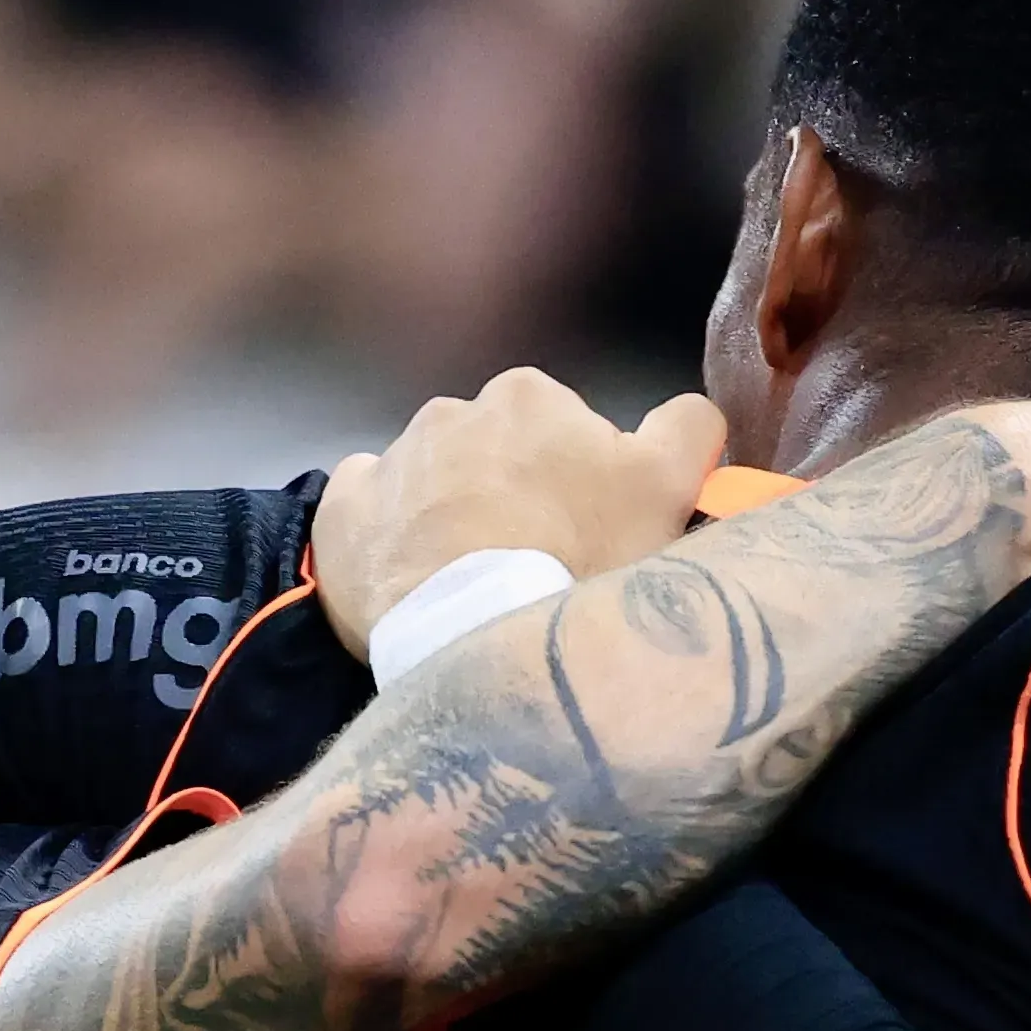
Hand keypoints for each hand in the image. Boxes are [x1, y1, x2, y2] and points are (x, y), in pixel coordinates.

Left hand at [312, 370, 729, 638]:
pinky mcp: (341, 511)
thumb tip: (689, 415)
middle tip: (531, 565)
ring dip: (450, 518)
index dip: (582, 481)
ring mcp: (388, 459)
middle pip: (496, 456)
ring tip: (470, 585)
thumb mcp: (669, 488)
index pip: (567, 430)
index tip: (585, 531)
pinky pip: (370, 512)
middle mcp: (451, 410)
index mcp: (528, 395)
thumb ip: (689, 431)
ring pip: (433, 485)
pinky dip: (387, 536)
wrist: (473, 636)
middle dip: (512, 496)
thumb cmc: (580, 557)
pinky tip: (410, 579)